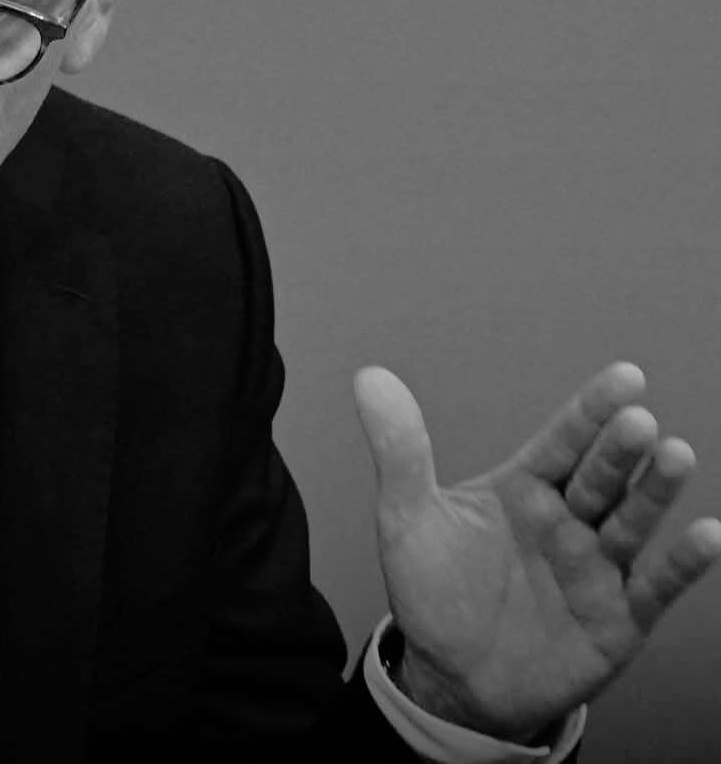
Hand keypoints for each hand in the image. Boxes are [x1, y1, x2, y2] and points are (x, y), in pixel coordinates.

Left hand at [355, 362, 720, 739]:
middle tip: (638, 421)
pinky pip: (654, 586)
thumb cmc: (433, 592)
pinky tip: (707, 534)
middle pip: (599, 476)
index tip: (625, 376)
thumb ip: (399, 449)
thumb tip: (369, 377)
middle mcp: (567, 520)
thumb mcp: (406, 516)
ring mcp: (596, 567)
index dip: (591, 410)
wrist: (450, 679)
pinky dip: (682, 563)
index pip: (562, 440)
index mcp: (522, 488)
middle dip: (619, 449)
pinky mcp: (617, 617)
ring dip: (655, 492)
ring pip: (631, 521)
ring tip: (675, 456)